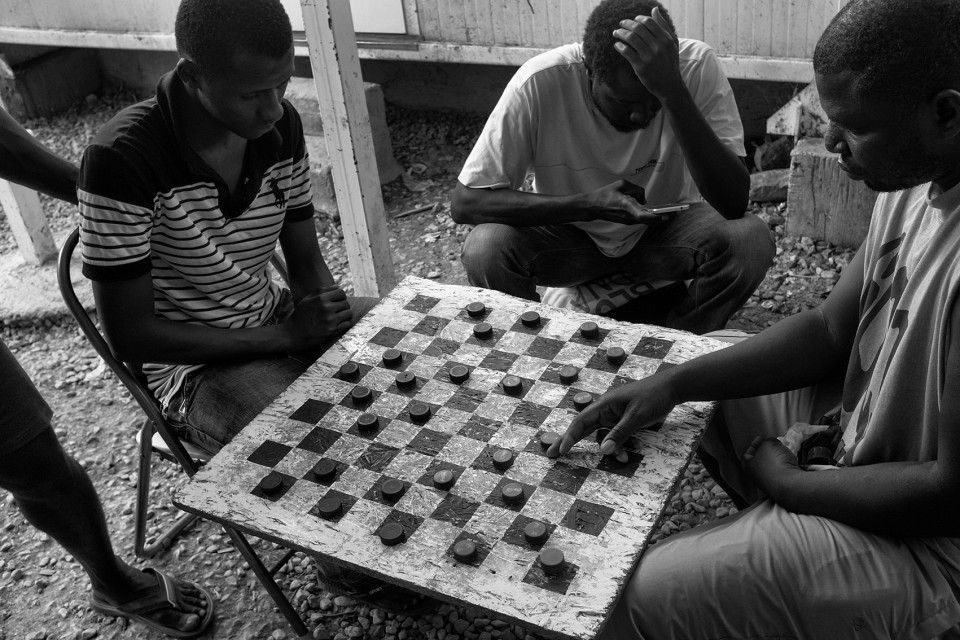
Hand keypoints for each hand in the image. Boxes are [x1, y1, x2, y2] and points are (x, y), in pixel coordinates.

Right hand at [284, 285, 352, 347]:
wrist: (293, 334)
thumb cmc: (300, 316)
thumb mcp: (307, 299)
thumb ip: (321, 291)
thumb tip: (337, 286)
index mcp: (321, 298)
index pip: (341, 292)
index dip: (341, 297)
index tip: (338, 301)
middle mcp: (327, 307)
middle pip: (346, 303)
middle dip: (342, 306)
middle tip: (336, 311)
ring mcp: (330, 319)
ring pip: (348, 313)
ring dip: (344, 315)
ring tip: (337, 318)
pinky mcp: (332, 330)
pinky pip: (347, 324)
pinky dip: (343, 324)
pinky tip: (336, 325)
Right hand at [546, 376, 676, 457]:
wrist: (672, 388)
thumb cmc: (653, 397)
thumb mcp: (637, 417)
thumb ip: (620, 433)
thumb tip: (603, 450)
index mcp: (605, 404)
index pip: (581, 421)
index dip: (569, 436)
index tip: (560, 450)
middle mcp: (606, 410)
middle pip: (583, 428)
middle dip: (569, 441)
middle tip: (551, 454)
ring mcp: (615, 416)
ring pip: (602, 436)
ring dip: (609, 449)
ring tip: (623, 460)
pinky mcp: (624, 421)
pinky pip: (614, 436)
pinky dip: (618, 447)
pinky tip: (628, 455)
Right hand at [584, 180, 671, 224]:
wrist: (592, 207)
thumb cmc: (605, 194)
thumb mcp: (621, 185)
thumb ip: (636, 190)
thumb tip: (644, 199)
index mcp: (626, 206)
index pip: (642, 215)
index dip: (655, 217)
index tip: (665, 216)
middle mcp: (628, 216)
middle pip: (648, 220)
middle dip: (662, 217)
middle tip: (676, 212)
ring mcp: (627, 221)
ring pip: (646, 220)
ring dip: (657, 217)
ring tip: (670, 211)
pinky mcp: (627, 221)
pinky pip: (641, 219)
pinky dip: (649, 216)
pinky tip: (657, 212)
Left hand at [613, 8, 683, 100]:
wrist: (669, 85)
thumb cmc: (670, 63)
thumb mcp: (672, 43)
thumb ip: (663, 26)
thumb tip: (654, 10)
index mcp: (666, 39)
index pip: (649, 22)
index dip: (638, 19)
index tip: (633, 20)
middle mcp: (658, 46)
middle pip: (638, 28)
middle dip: (627, 24)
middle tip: (620, 24)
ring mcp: (649, 57)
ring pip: (631, 38)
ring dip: (621, 33)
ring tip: (616, 33)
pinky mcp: (641, 67)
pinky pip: (627, 52)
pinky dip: (620, 47)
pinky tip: (617, 45)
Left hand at [742, 436, 800, 496]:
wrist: (791, 484)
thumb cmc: (775, 463)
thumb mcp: (769, 444)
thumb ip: (769, 441)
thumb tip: (772, 444)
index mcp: (748, 467)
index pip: (747, 454)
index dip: (754, 444)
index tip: (761, 438)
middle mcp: (757, 477)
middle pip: (760, 461)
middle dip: (767, 452)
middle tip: (773, 445)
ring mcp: (770, 484)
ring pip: (773, 468)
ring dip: (778, 459)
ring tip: (784, 451)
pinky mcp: (783, 487)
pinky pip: (783, 474)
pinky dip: (786, 467)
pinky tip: (790, 461)